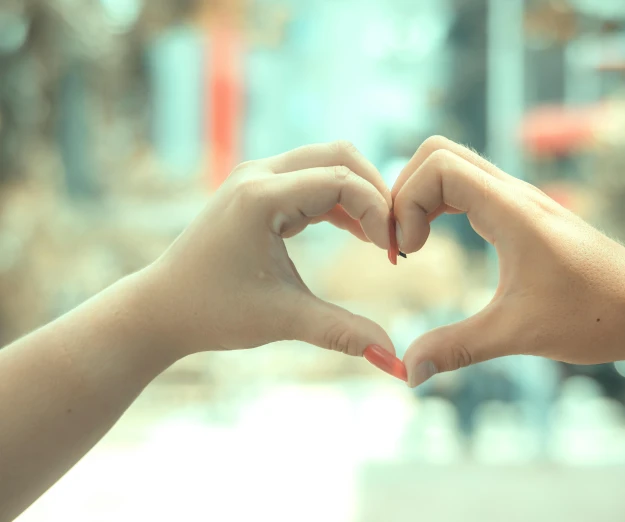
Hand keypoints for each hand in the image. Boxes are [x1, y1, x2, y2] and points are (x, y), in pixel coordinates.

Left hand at [139, 141, 398, 362]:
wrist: (162, 309)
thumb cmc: (214, 313)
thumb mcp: (283, 320)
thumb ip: (342, 333)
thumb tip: (395, 361)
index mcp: (261, 197)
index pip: (341, 181)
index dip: (379, 212)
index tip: (393, 253)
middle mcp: (258, 175)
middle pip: (339, 156)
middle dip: (376, 192)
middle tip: (395, 237)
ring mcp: (256, 178)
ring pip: (327, 162)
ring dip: (360, 194)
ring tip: (381, 240)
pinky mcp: (258, 190)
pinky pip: (312, 179)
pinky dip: (340, 200)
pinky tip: (359, 234)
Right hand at [392, 136, 624, 385]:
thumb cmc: (598, 315)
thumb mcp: (519, 334)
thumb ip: (458, 349)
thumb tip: (407, 372)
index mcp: (511, 210)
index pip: (438, 166)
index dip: (407, 203)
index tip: (410, 255)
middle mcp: (514, 193)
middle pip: (438, 152)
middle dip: (405, 191)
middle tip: (403, 244)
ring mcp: (521, 199)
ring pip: (454, 165)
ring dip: (422, 197)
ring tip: (414, 247)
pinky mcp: (526, 214)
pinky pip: (470, 187)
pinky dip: (441, 205)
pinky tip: (440, 244)